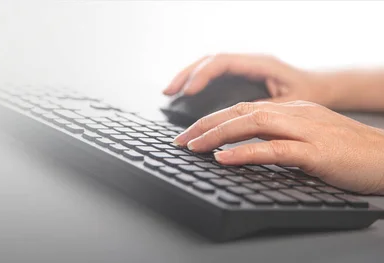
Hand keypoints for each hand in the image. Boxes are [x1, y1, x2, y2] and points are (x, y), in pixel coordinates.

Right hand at [163, 53, 336, 106]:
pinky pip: (214, 74)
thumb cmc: (312, 95)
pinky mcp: (242, 75)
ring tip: (169, 92)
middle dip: (185, 75)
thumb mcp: (289, 105)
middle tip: (168, 92)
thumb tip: (237, 121)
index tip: (187, 93)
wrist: (326, 86)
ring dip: (187, 77)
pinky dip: (197, 82)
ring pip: (208, 65)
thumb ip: (263, 110)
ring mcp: (244, 66)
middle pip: (208, 60)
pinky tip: (186, 94)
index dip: (202, 76)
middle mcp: (249, 61)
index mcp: (260, 63)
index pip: (222, 63)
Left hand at [173, 100, 383, 194]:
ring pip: (252, 124)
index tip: (190, 133)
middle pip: (241, 112)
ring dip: (217, 135)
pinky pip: (274, 149)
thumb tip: (244, 149)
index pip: (243, 109)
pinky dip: (245, 153)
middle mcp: (295, 114)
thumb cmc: (349, 153)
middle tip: (180, 140)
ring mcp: (305, 130)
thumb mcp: (308, 138)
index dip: (213, 120)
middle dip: (205, 125)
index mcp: (292, 110)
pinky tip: (223, 159)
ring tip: (193, 146)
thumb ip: (279, 138)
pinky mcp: (316, 151)